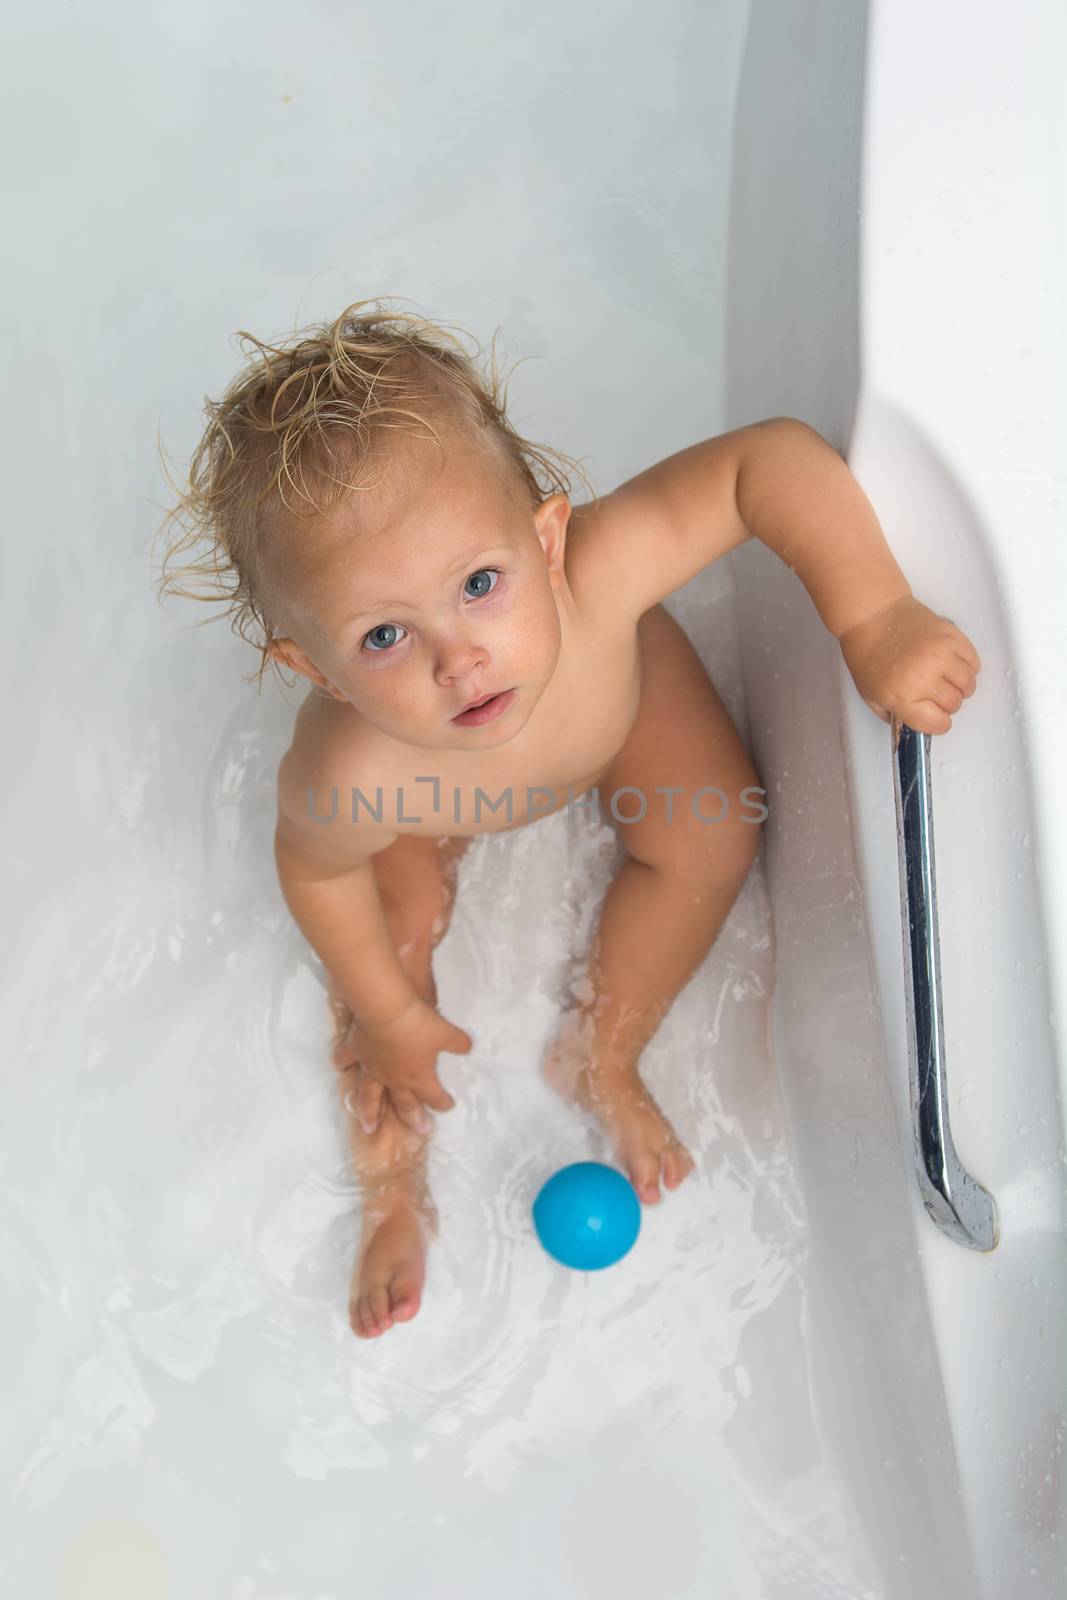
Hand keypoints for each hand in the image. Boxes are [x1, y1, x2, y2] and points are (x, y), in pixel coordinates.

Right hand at [333, 995, 472, 1134]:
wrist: (386, 1009)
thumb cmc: (418, 1024)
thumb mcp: (446, 1032)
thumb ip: (458, 1042)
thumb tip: (468, 1047)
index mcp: (418, 1077)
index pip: (434, 1096)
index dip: (442, 1103)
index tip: (448, 1106)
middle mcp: (394, 1078)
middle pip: (404, 1104)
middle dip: (413, 1118)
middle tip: (417, 1131)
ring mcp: (373, 1068)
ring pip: (370, 1096)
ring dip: (370, 1112)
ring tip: (369, 1126)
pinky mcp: (357, 1052)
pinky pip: (346, 1060)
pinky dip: (342, 1063)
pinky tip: (339, 1068)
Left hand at [838, 595, 981, 734]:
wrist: (872, 615)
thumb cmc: (868, 653)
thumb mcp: (871, 696)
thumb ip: (895, 715)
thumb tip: (918, 725)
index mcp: (902, 695)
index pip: (937, 723)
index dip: (937, 723)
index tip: (935, 717)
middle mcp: (924, 676)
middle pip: (955, 704)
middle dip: (947, 705)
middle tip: (935, 695)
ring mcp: (940, 654)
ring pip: (968, 684)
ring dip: (961, 687)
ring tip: (946, 680)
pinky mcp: (951, 636)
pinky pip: (974, 662)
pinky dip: (968, 667)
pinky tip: (953, 665)